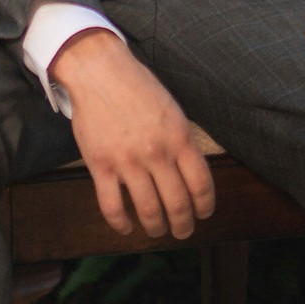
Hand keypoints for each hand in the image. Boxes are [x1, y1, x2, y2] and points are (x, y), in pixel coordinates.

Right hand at [48, 30, 216, 239]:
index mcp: (179, 137)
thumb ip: (182, 141)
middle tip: (183, 232)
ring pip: (147, 210)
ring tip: (157, 231)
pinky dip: (120, 223)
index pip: (201, 184)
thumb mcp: (172, 109)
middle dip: (183, 225)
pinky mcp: (100, 165)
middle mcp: (156, 153)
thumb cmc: (138, 87)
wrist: (99, 71)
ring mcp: (127, 161)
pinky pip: (112, 206)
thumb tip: (191, 173)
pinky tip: (126, 227)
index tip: (204, 214)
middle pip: (177, 204)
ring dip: (155, 228)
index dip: (205, 206)